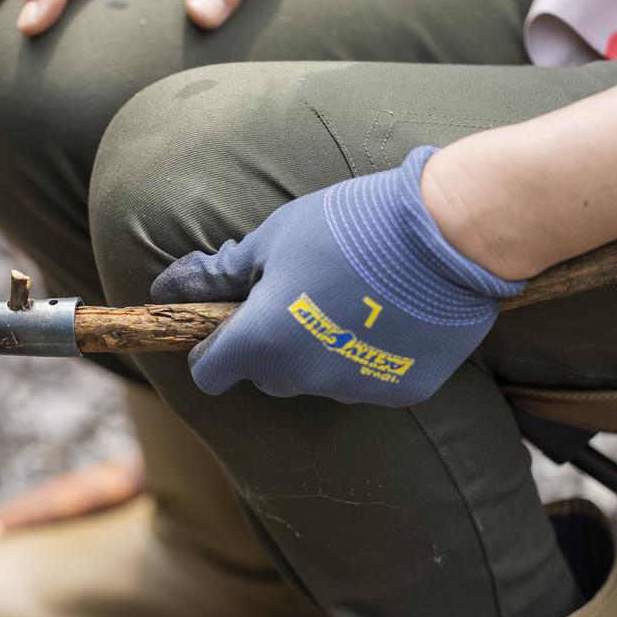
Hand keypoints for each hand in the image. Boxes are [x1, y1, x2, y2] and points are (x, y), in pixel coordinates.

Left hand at [151, 147, 524, 406]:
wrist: (449, 231)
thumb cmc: (349, 225)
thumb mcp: (273, 238)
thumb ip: (218, 275)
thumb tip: (167, 287)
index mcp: (260, 341)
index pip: (208, 373)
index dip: (213, 348)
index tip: (232, 322)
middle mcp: (301, 377)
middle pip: (265, 375)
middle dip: (270, 344)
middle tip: (303, 293)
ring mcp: (353, 389)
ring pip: (316, 379)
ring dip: (321, 350)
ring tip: (355, 297)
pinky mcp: (400, 392)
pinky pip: (367, 379)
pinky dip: (371, 355)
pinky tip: (393, 315)